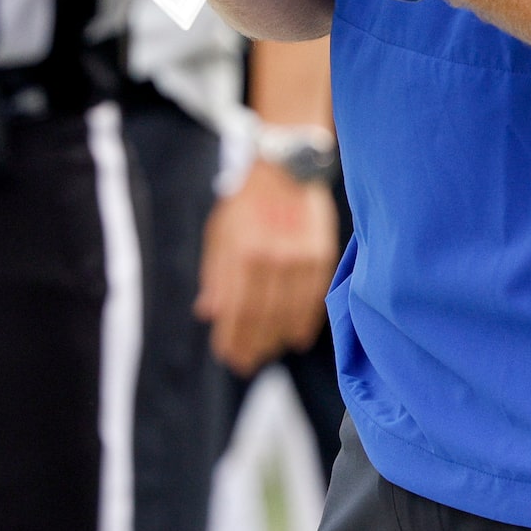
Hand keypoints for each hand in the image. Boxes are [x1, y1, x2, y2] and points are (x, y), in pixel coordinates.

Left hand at [196, 160, 340, 372]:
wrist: (288, 166)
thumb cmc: (247, 201)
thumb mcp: (220, 233)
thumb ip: (215, 274)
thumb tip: (209, 313)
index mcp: (243, 252)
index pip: (236, 310)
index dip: (231, 337)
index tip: (227, 354)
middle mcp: (273, 258)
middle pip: (263, 317)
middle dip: (252, 345)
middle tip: (246, 363)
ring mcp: (301, 257)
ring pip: (290, 312)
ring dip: (277, 339)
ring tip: (268, 353)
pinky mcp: (322, 254)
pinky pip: (314, 298)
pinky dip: (305, 321)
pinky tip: (296, 336)